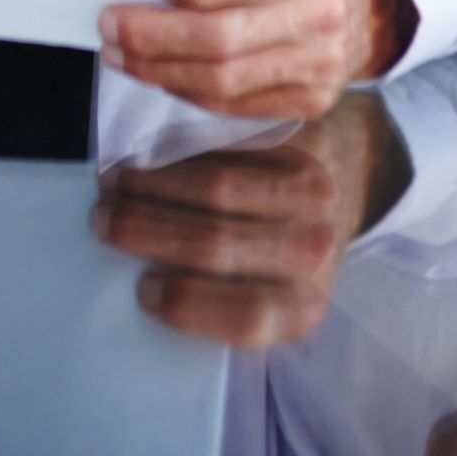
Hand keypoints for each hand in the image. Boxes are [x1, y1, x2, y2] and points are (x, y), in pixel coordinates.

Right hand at [91, 93, 406, 345]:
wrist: (354, 176)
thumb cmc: (287, 247)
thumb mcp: (269, 292)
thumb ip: (221, 298)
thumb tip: (140, 284)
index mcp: (305, 306)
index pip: (245, 316)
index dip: (187, 306)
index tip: (142, 290)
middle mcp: (316, 250)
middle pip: (217, 243)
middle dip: (145, 231)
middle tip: (102, 220)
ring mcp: (314, 190)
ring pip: (215, 185)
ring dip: (151, 183)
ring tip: (113, 182)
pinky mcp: (305, 139)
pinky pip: (227, 141)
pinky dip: (177, 144)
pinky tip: (144, 149)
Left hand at [99, 0, 415, 117]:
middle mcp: (323, 8)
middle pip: (229, 36)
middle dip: (156, 35)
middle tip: (111, 24)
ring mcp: (321, 61)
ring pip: (225, 81)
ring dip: (160, 70)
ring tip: (120, 52)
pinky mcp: (310, 99)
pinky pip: (233, 105)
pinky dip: (185, 90)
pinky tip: (156, 71)